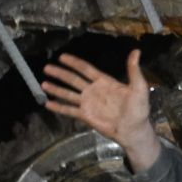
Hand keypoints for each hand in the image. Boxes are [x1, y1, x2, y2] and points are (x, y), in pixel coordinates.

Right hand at [42, 51, 162, 170]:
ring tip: (43, 83)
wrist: (133, 130)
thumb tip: (136, 51)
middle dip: (60, 74)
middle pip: (73, 80)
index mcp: (105, 82)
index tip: (62, 57)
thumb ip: (134, 70)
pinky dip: (58, 107)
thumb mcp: (139, 87)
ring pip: (68, 94)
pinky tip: (47, 103)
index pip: (86, 69)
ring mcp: (88, 103)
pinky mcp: (85, 115)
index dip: (74, 63)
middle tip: (46, 67)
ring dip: (56, 89)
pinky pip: (69, 110)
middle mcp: (94, 91)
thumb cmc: (138, 109)